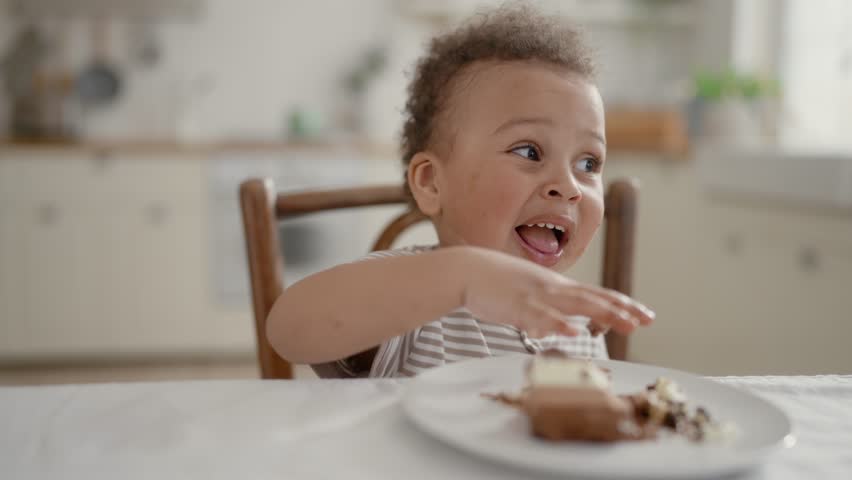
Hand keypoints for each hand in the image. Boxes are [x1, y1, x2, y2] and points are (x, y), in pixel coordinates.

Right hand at [459, 247, 653, 337]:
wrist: (467, 269)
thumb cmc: (496, 282)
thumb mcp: (528, 291)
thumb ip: (547, 307)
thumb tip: (561, 324)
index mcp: (556, 286)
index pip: (596, 294)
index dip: (622, 304)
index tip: (645, 315)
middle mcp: (553, 288)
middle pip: (594, 298)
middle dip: (622, 310)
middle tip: (647, 320)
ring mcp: (537, 295)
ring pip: (576, 305)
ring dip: (603, 313)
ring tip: (626, 324)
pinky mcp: (518, 305)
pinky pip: (541, 316)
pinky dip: (558, 324)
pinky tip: (572, 332)